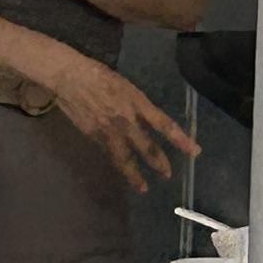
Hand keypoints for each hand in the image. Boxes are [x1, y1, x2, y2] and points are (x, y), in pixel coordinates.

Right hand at [41, 52, 197, 190]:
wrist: (69, 77)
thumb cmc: (97, 75)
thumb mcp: (124, 86)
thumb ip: (136, 104)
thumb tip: (144, 118)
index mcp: (136, 102)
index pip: (164, 125)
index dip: (180, 140)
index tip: (194, 152)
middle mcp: (126, 120)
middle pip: (147, 147)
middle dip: (159, 163)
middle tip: (167, 175)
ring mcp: (108, 130)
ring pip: (125, 158)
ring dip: (134, 175)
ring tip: (142, 187)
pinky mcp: (92, 135)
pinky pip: (108, 153)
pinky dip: (116, 163)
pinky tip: (120, 169)